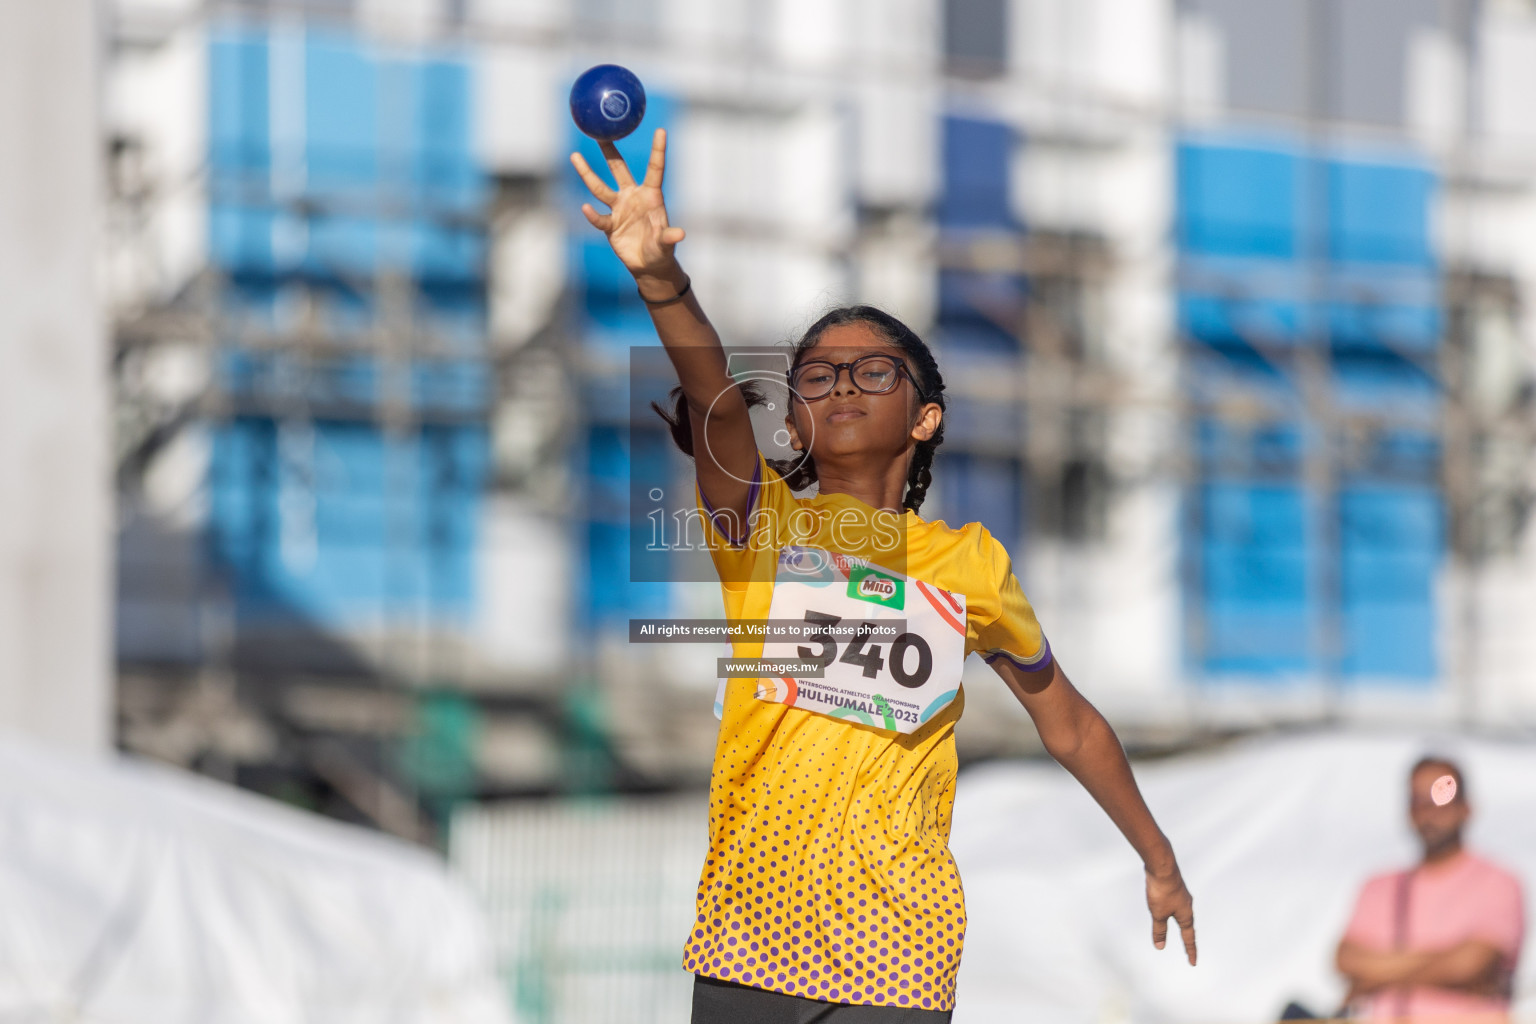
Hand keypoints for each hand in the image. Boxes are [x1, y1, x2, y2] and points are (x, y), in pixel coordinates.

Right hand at [570, 128, 684, 282]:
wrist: (649, 264)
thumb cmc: (661, 249)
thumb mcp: (667, 243)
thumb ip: (669, 237)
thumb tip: (679, 234)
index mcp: (651, 195)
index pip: (654, 169)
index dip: (658, 150)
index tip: (660, 130)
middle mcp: (632, 197)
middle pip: (618, 169)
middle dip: (610, 151)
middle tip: (601, 132)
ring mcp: (619, 209)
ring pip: (600, 188)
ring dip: (587, 173)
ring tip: (575, 156)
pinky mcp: (609, 225)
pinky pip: (599, 218)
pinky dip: (592, 215)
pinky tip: (586, 208)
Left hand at [1146, 864, 1196, 964]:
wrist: (1162, 867)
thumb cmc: (1162, 891)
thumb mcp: (1158, 914)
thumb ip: (1159, 931)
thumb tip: (1160, 946)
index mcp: (1186, 916)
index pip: (1188, 938)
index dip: (1190, 951)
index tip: (1193, 962)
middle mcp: (1187, 906)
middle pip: (1188, 926)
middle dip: (1188, 938)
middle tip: (1189, 949)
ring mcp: (1182, 896)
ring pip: (1182, 914)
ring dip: (1182, 924)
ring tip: (1182, 930)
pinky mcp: (1175, 888)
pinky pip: (1176, 904)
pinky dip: (1174, 912)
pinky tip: (1169, 907)